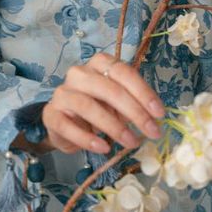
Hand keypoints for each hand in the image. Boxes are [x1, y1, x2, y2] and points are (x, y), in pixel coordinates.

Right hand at [41, 52, 164, 154]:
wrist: (65, 124)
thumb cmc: (97, 108)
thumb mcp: (118, 103)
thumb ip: (133, 104)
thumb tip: (156, 118)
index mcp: (100, 64)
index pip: (123, 72)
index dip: (143, 92)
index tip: (159, 113)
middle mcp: (79, 73)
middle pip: (109, 89)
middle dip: (134, 112)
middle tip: (152, 132)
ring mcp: (63, 93)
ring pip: (88, 106)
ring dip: (114, 127)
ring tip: (131, 143)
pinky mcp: (51, 114)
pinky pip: (68, 126)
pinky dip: (87, 138)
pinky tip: (103, 148)